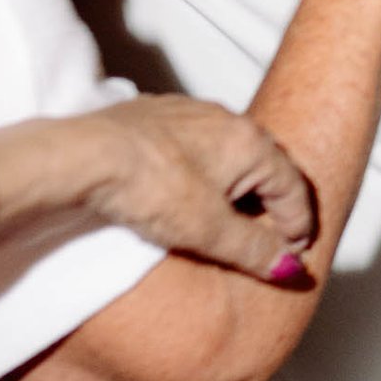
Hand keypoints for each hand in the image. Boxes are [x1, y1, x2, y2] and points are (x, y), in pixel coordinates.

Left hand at [38, 95, 318, 281]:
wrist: (83, 156)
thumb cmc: (146, 186)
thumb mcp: (209, 231)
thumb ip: (254, 250)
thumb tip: (289, 268)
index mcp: (250, 143)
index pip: (293, 186)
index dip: (298, 224)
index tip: (292, 251)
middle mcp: (225, 119)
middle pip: (265, 165)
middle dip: (271, 201)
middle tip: (267, 236)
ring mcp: (190, 113)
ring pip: (228, 152)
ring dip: (235, 184)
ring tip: (223, 216)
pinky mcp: (156, 115)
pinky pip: (194, 144)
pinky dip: (202, 169)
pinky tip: (183, 191)